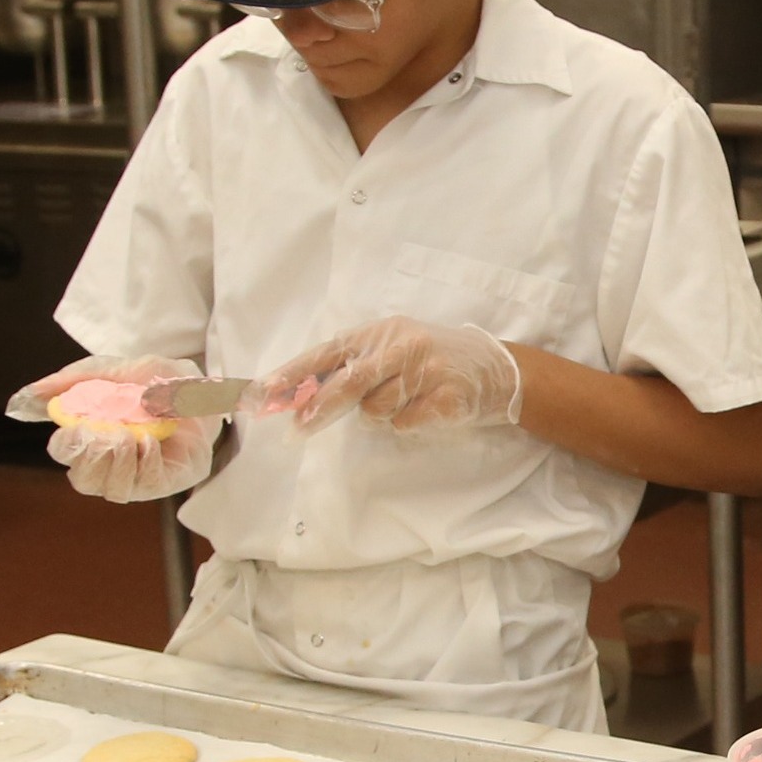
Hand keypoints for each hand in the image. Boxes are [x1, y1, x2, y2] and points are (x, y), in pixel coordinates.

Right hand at [12, 356, 213, 502]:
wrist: (205, 386)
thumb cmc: (157, 381)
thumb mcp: (115, 370)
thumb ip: (74, 379)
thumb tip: (32, 393)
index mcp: (94, 435)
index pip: (64, 453)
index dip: (66, 446)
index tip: (76, 429)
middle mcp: (112, 461)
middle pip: (84, 480)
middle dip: (91, 458)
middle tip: (106, 434)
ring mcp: (140, 474)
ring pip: (113, 490)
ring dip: (117, 463)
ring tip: (128, 436)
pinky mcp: (167, 480)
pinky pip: (147, 486)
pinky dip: (144, 465)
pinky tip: (149, 443)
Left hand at [257, 317, 521, 432]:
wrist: (496, 369)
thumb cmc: (432, 359)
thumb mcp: (392, 349)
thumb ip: (353, 366)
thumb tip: (300, 397)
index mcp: (381, 331)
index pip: (328, 353)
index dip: (294, 374)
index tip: (264, 393)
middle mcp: (402, 345)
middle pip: (348, 384)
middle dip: (318, 410)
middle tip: (296, 430)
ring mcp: (426, 370)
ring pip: (375, 410)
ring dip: (381, 415)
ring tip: (405, 400)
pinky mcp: (444, 397)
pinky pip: (404, 423)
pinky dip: (407, 423)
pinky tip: (425, 408)